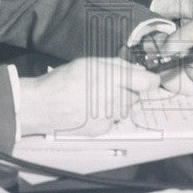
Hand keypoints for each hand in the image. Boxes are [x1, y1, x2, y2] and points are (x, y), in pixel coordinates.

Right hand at [17, 58, 159, 137]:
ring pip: (125, 109)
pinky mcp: (102, 129)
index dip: (150, 80)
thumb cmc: (63, 81)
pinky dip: (107, 115)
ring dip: (118, 103)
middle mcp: (114, 99)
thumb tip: (137, 70)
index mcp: (112, 79)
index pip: (147, 82)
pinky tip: (91, 109)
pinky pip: (113, 120)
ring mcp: (109, 116)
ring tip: (97, 98)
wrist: (42, 105)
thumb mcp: (90, 63)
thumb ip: (117, 65)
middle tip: (110, 85)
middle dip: (128, 90)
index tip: (148, 79)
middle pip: (136, 96)